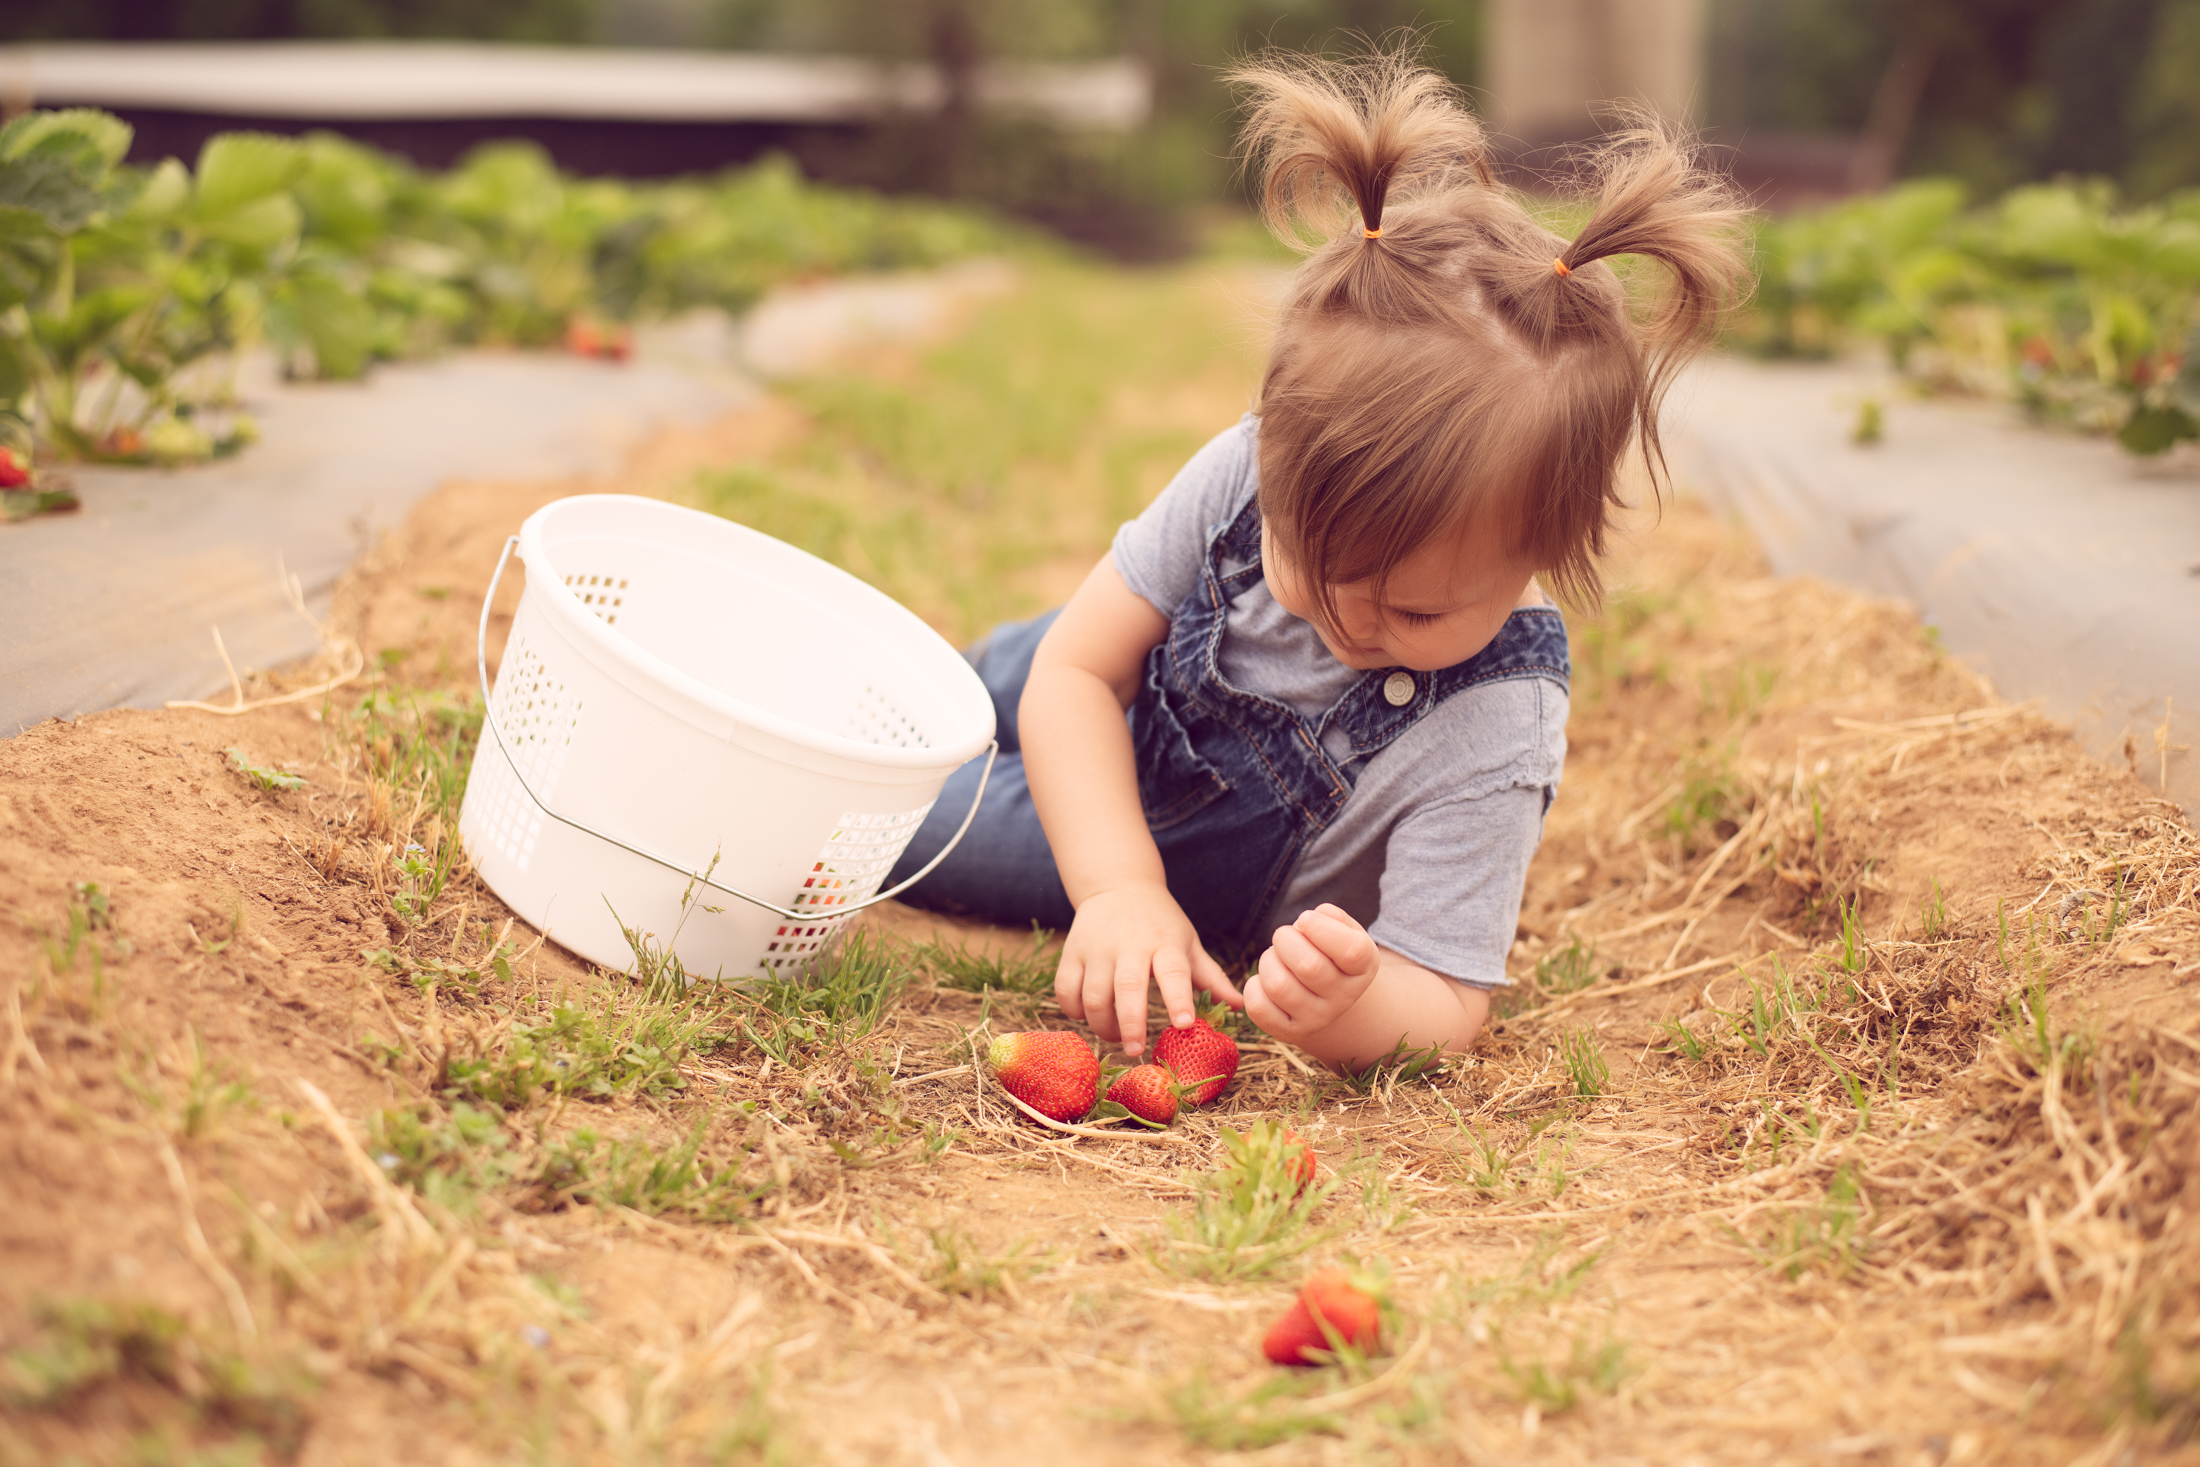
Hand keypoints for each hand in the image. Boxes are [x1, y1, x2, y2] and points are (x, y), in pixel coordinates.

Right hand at [1055, 881, 1242, 1056]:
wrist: (1118, 885)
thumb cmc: (1160, 923)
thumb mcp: (1188, 943)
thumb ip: (1212, 977)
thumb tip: (1241, 1007)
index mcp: (1165, 944)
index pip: (1174, 972)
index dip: (1178, 998)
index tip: (1184, 1024)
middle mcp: (1130, 945)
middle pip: (1127, 988)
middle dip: (1131, 1024)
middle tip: (1135, 1051)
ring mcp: (1097, 948)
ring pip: (1093, 996)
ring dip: (1102, 1025)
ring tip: (1116, 1036)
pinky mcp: (1072, 952)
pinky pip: (1066, 990)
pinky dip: (1074, 1011)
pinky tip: (1088, 1016)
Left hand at [1244, 903, 1379, 1041]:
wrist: (1325, 994)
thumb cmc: (1329, 951)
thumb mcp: (1343, 930)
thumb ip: (1331, 917)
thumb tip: (1308, 922)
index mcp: (1362, 968)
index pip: (1351, 950)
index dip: (1321, 927)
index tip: (1306, 920)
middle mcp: (1344, 998)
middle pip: (1309, 966)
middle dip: (1285, 939)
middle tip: (1284, 937)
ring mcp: (1317, 1019)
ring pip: (1279, 986)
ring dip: (1268, 961)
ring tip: (1275, 958)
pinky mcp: (1289, 1031)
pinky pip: (1259, 1008)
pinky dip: (1254, 987)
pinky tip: (1265, 980)